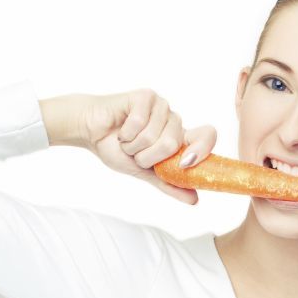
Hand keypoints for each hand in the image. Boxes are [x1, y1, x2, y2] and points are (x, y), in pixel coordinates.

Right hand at [78, 89, 216, 204]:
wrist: (91, 132)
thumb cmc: (117, 149)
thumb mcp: (145, 173)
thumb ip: (169, 184)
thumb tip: (194, 200)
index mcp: (179, 138)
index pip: (207, 136)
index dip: (201, 149)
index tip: (184, 163)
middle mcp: (174, 120)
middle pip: (172, 144)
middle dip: (146, 157)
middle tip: (135, 152)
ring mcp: (161, 106)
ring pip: (153, 136)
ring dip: (133, 146)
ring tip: (126, 140)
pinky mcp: (146, 97)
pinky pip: (138, 123)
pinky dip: (124, 134)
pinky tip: (120, 129)